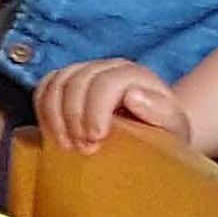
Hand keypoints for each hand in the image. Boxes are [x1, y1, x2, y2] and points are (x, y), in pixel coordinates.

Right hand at [33, 60, 180, 153]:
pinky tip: (52, 134)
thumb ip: (161, 112)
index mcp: (135, 74)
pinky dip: (43, 110)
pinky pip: (45, 87)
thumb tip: (133, 96)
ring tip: (65, 145)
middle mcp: (108, 67)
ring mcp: (86, 72)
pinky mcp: (68, 83)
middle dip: (74, 117)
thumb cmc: (164, 134)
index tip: (95, 140)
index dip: (95, 110)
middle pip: (77, 80)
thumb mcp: (174, 129)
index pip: (106, 81)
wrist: (154, 133)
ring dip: (55, 116)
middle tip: (81, 149)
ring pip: (57, 81)